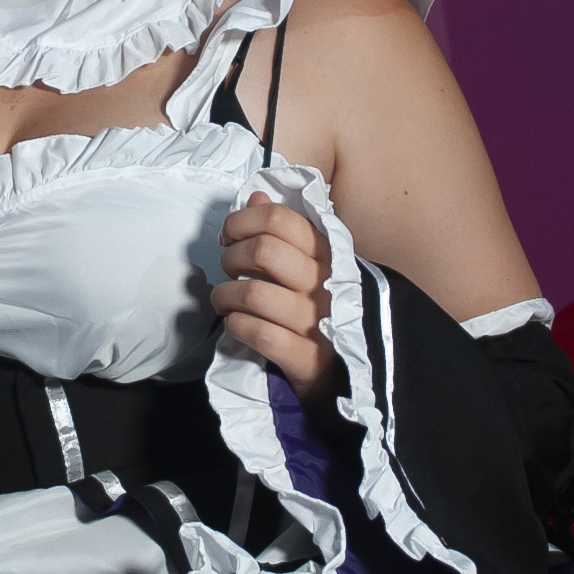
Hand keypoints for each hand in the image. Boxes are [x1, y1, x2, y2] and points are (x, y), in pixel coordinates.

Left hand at [212, 191, 338, 395]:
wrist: (349, 377)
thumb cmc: (321, 315)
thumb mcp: (309, 269)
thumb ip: (283, 232)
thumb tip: (256, 196)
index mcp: (328, 255)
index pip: (280, 219)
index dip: (243, 221)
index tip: (228, 236)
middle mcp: (328, 284)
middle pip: (264, 250)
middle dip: (231, 257)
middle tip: (228, 271)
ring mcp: (320, 323)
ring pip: (255, 293)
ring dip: (226, 296)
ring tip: (224, 302)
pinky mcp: (309, 360)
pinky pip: (260, 333)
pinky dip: (237, 325)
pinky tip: (236, 325)